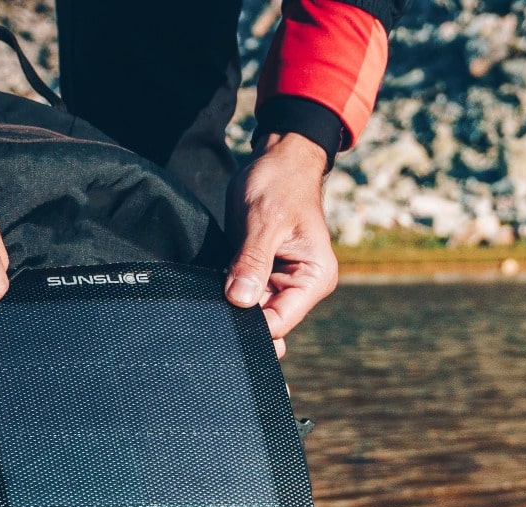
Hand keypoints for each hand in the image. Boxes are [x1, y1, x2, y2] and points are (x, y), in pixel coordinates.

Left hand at [223, 132, 337, 357]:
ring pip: (250, 311)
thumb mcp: (264, 221)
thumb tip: (240, 300)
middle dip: (238, 316)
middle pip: (264, 322)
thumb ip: (252, 262)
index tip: (222, 315)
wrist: (278, 160)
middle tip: (211, 306)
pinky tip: (214, 285)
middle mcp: (301, 286)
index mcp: (314, 278)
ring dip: (230, 304)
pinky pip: (242, 295)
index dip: (250, 326)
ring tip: (215, 286)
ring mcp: (280, 283)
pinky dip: (227, 292)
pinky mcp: (261, 275)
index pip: (280, 322)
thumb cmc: (280, 183)